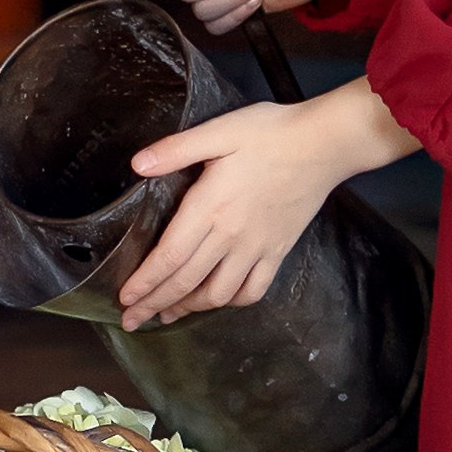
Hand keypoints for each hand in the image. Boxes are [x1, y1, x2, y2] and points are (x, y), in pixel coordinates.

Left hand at [119, 81, 418, 326]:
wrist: (325, 144)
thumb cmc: (271, 132)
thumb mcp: (220, 130)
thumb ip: (177, 149)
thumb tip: (137, 164)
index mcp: (211, 207)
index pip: (169, 256)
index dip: (145, 282)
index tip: (126, 299)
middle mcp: (231, 236)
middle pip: (186, 281)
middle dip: (155, 303)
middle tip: (131, 321)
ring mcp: (257, 247)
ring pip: (218, 293)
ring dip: (189, 307)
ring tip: (168, 313)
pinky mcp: (279, 250)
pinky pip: (253, 289)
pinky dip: (231, 302)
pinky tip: (218, 300)